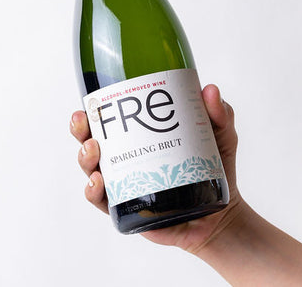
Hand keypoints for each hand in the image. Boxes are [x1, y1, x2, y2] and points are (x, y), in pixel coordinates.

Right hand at [69, 84, 245, 251]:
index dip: (92, 111)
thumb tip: (209, 89)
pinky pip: (102, 202)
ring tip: (93, 150)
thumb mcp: (220, 135)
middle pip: (91, 143)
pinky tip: (98, 183)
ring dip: (85, 158)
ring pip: (91, 170)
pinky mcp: (128, 210)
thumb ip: (219, 113)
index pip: (109, 120)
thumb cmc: (214, 168)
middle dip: (80, 131)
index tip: (88, 103)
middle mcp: (126, 160)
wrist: (221, 213)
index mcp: (139, 138)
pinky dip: (93, 191)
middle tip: (83, 123)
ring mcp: (125, 184)